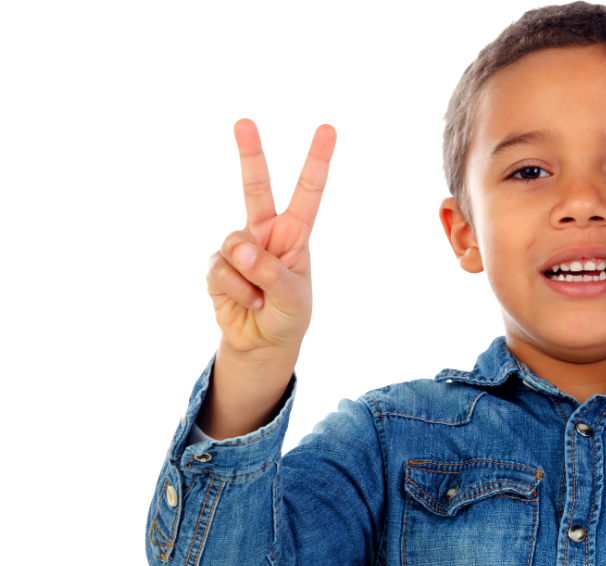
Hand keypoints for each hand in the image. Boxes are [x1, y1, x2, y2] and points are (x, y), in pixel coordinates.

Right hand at [205, 119, 336, 355]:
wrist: (261, 343)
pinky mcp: (216, 265)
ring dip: (248, 276)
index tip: (328, 129)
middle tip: (244, 121)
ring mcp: (238, 247)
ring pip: (233, 243)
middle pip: (256, 187)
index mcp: (295, 233)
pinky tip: (246, 302)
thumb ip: (270, 272)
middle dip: (250, 154)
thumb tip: (239, 249)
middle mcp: (265, 232)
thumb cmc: (288, 315)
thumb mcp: (293, 297)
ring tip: (261, 296)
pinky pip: (220, 270)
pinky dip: (235, 291)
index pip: (308, 192)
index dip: (317, 161)